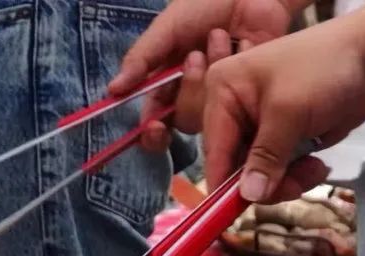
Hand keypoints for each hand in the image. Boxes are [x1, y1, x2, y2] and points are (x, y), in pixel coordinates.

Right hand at [111, 0, 299, 153]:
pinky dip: (239, 67)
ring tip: (220, 37)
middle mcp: (194, 97)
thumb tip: (113, 90)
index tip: (156, 129)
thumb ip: (142, 57)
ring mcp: (223, 98)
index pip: (156, 124)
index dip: (154, 134)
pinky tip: (244, 43)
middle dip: (189, 89)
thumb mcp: (167, 27)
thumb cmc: (205, 3)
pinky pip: (245, 100)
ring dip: (212, 71)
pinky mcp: (252, 94)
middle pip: (185, 121)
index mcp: (169, 86)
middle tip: (195, 55)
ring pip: (213, 115)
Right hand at [203, 23, 364, 201]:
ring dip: (287, 182)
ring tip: (314, 170)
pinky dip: (297, 176)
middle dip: (266, 183)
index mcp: (223, 92)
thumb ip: (266, 156)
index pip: (215, 149)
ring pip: (259, 177)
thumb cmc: (321, 71)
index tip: (234, 216)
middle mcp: (234, 112)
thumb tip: (249, 196)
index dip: (224, 185)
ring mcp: (258, 128)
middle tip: (296, 186)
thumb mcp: (288, 112)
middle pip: (236, 169)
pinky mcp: (280, 140)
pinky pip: (279, 173)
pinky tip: (317, 166)